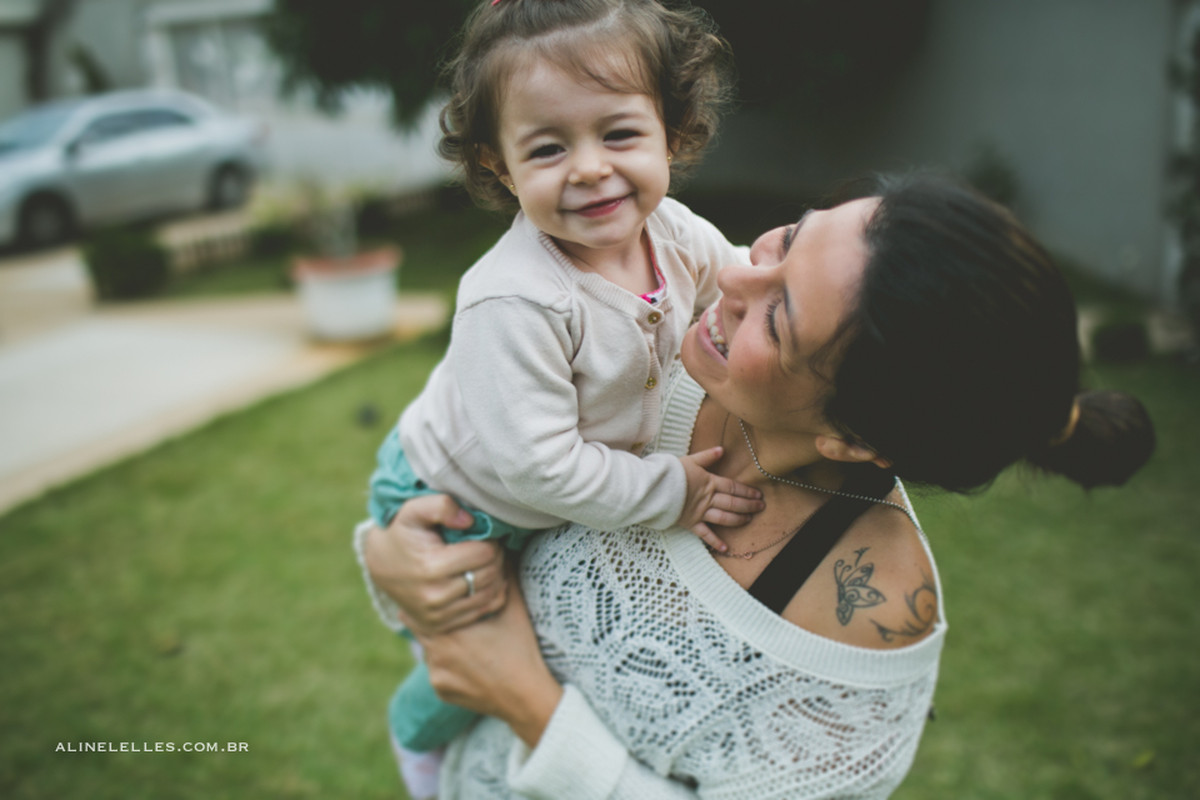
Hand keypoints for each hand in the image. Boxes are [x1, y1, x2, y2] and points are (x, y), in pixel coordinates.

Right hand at [363, 494, 506, 636]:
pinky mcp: (440, 625)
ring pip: (489, 594)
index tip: (484, 534)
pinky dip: (491, 594)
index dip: (491, 540)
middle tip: (489, 546)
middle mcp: (436, 596)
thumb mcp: (413, 510)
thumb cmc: (402, 532)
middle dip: (495, 557)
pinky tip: (484, 579)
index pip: (485, 554)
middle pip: (489, 574)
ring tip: (487, 561)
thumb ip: (441, 505)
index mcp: (432, 567)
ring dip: (496, 575)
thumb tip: (470, 520)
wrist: (380, 563)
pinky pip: (482, 610)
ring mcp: (438, 615)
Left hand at [416, 572, 562, 747]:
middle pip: (420, 627)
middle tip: (444, 611)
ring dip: (439, 642)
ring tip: (462, 640)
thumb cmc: (521, 646)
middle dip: (431, 619)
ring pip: (428, 650)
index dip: (428, 598)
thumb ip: (502, 574)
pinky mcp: (441, 691)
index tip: (433, 591)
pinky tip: (468, 662)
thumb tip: (498, 548)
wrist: (526, 696)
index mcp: (449, 627)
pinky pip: (437, 671)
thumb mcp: (514, 606)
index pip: (420, 607)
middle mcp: (435, 652)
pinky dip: (447, 665)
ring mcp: (436, 675)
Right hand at [677, 446, 763, 552]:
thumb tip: (722, 450)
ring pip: (724, 517)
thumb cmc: (670, 472)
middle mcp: (708, 499)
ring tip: (749, 520)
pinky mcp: (690, 523)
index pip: (733, 487)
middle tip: (761, 507)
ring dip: (738, 519)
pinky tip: (725, 548)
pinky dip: (715, 541)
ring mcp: (700, 512)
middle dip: (748, 505)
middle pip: (733, 503)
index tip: (758, 494)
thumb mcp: (689, 460)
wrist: (654, 488)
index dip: (747, 491)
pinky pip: (705, 534)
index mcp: (709, 483)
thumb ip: (707, 456)